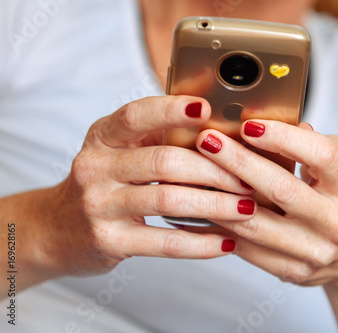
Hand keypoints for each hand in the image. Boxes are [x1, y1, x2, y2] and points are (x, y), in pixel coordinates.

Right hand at [35, 96, 255, 277]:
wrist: (58, 229)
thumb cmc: (105, 183)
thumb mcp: (120, 151)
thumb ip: (158, 136)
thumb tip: (217, 123)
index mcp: (103, 137)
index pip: (137, 115)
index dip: (172, 110)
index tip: (208, 108)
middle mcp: (96, 167)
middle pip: (165, 161)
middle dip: (215, 170)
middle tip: (249, 178)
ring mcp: (99, 205)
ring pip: (168, 199)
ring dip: (216, 205)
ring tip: (247, 208)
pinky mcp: (110, 240)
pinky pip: (164, 242)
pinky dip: (200, 243)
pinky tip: (226, 243)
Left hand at [191, 120, 337, 288]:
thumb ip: (314, 143)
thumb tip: (272, 124)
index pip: (320, 155)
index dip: (282, 137)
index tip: (248, 124)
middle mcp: (337, 221)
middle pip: (281, 189)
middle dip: (238, 162)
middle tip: (207, 141)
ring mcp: (315, 251)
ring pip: (256, 223)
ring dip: (220, 197)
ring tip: (195, 172)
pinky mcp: (294, 271)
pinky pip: (248, 249)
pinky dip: (221, 227)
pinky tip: (202, 207)